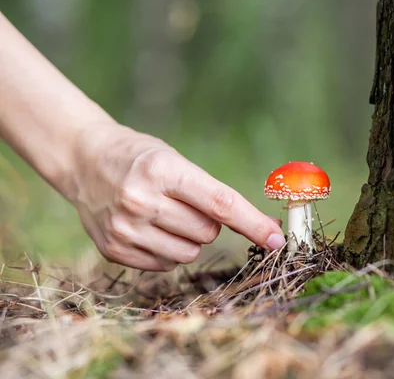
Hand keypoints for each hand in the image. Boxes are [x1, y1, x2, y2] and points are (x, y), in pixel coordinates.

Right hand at [71, 123, 285, 270]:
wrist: (84, 161)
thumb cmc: (141, 158)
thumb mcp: (174, 159)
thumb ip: (212, 193)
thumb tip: (260, 228)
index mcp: (163, 170)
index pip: (220, 204)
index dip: (253, 224)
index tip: (277, 239)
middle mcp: (141, 200)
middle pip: (208, 232)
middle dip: (209, 222)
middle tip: (185, 203)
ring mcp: (124, 228)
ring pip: (189, 253)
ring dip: (189, 239)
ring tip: (166, 215)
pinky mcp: (113, 250)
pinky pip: (165, 265)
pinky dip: (166, 251)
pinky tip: (149, 228)